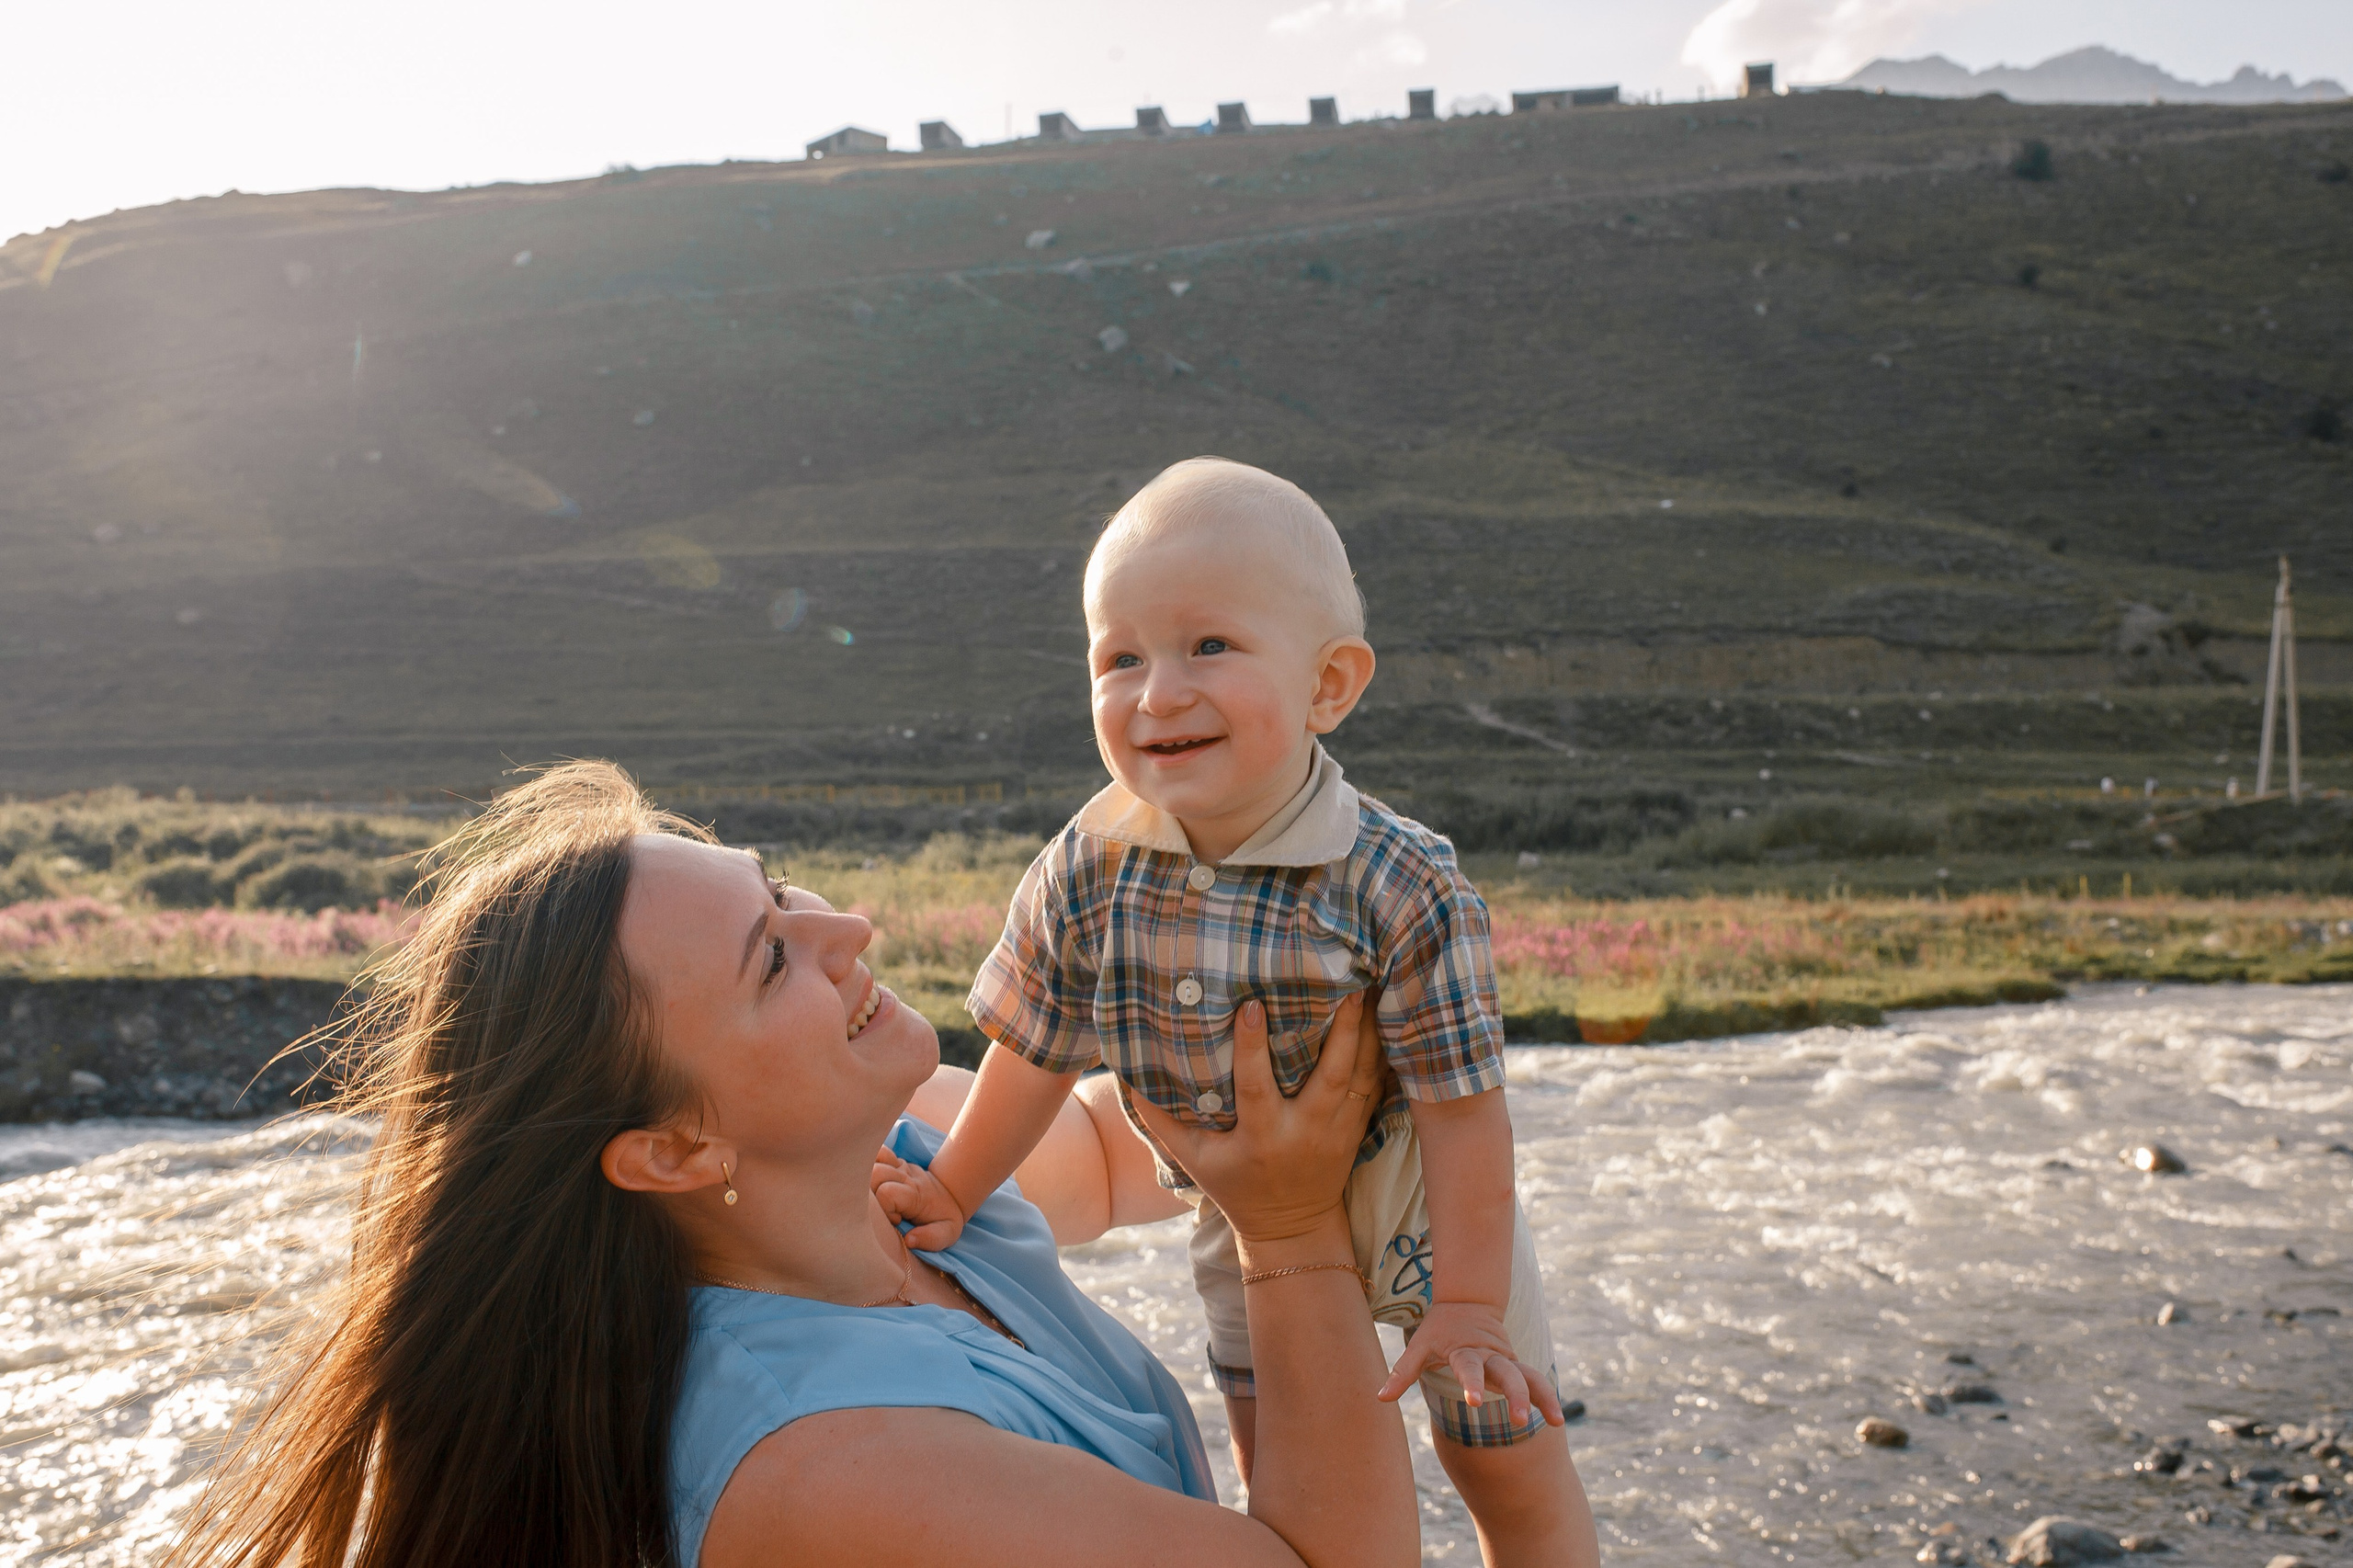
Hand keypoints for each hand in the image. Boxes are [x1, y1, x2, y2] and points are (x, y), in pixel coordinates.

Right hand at [871, 1148, 968, 1250]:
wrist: (951, 1193)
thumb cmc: (943, 1218)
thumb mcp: (947, 1234)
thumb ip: (931, 1239)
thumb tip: (909, 1240)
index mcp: (915, 1194)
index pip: (887, 1193)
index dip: (885, 1209)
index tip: (896, 1221)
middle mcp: (905, 1176)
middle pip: (875, 1173)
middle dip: (871, 1192)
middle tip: (883, 1207)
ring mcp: (899, 1167)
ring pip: (873, 1161)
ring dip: (869, 1178)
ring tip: (879, 1194)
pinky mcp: (894, 1163)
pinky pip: (878, 1153)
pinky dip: (872, 1162)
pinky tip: (878, 1181)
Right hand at [1130, 990, 1386, 1244]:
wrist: (1292, 1228)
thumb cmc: (1236, 1187)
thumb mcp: (1195, 1159)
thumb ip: (1162, 1119)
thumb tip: (1127, 1075)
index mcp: (1263, 1136)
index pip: (1258, 1086)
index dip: (1252, 1048)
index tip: (1252, 1006)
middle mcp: (1306, 1130)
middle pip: (1332, 1074)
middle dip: (1342, 1029)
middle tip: (1345, 983)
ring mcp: (1338, 1129)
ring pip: (1362, 1074)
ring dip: (1367, 1031)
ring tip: (1368, 985)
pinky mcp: (1357, 1127)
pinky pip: (1376, 1083)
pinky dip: (1381, 1050)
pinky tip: (1384, 1014)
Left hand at [1379, 1300, 1565, 1428]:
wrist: (1468, 1303)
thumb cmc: (1439, 1330)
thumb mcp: (1419, 1346)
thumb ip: (1402, 1372)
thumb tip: (1380, 1398)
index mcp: (1465, 1350)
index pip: (1468, 1368)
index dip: (1471, 1384)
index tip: (1474, 1402)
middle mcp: (1490, 1356)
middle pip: (1507, 1374)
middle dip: (1516, 1395)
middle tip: (1520, 1419)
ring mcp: (1507, 1361)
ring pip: (1530, 1377)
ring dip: (1543, 1397)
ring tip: (1558, 1421)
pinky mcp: (1517, 1367)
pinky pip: (1536, 1381)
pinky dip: (1547, 1397)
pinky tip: (1558, 1419)